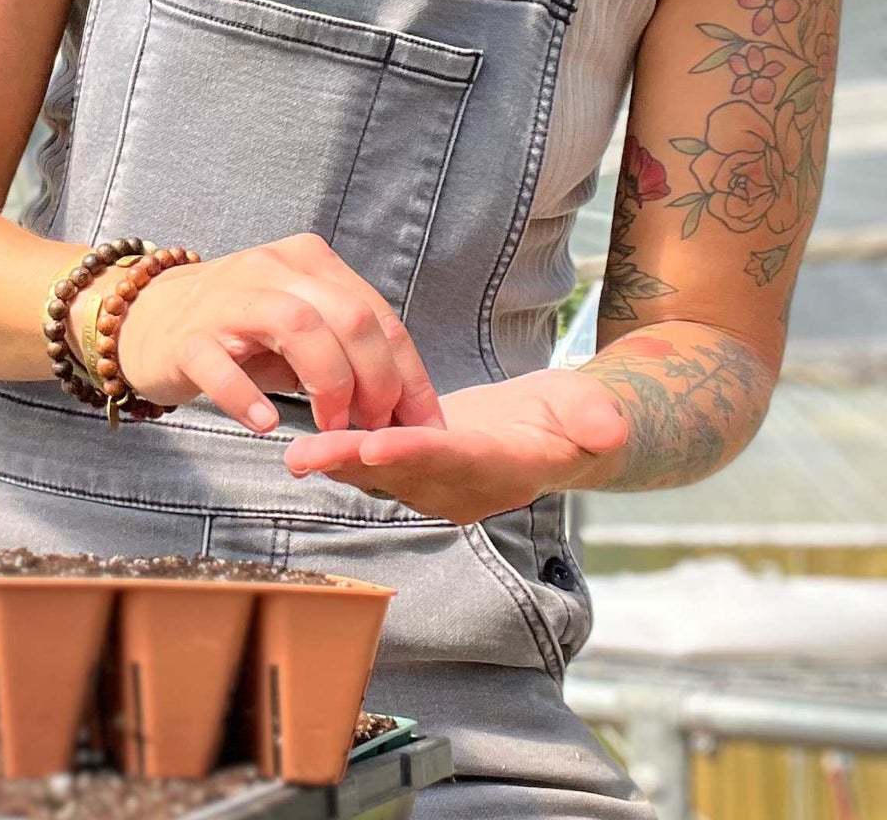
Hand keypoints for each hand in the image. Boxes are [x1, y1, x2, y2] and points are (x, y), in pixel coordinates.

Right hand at [75, 232, 444, 434]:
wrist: (146, 318)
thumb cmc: (238, 330)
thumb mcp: (300, 329)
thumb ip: (349, 352)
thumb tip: (411, 409)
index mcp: (309, 261)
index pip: (378, 314)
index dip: (409, 375)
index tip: (424, 426)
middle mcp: (272, 268)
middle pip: (348, 316)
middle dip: (376, 381)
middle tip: (375, 429)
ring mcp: (227, 299)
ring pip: (297, 327)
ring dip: (328, 385)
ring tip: (332, 430)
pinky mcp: (186, 338)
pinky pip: (221, 365)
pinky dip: (248, 396)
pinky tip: (267, 423)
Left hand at [280, 368, 629, 522]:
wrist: (560, 434)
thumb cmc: (579, 418)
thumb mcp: (594, 413)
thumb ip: (597, 421)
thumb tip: (610, 431)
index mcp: (505, 471)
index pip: (455, 461)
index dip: (415, 455)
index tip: (376, 447)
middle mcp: (464, 489)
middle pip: (403, 475)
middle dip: (354, 465)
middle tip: (306, 457)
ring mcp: (438, 485)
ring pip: (378, 476)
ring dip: (335, 465)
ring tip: (292, 456)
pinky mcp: (417, 471)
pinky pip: (372, 465)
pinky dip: (338, 454)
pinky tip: (301, 440)